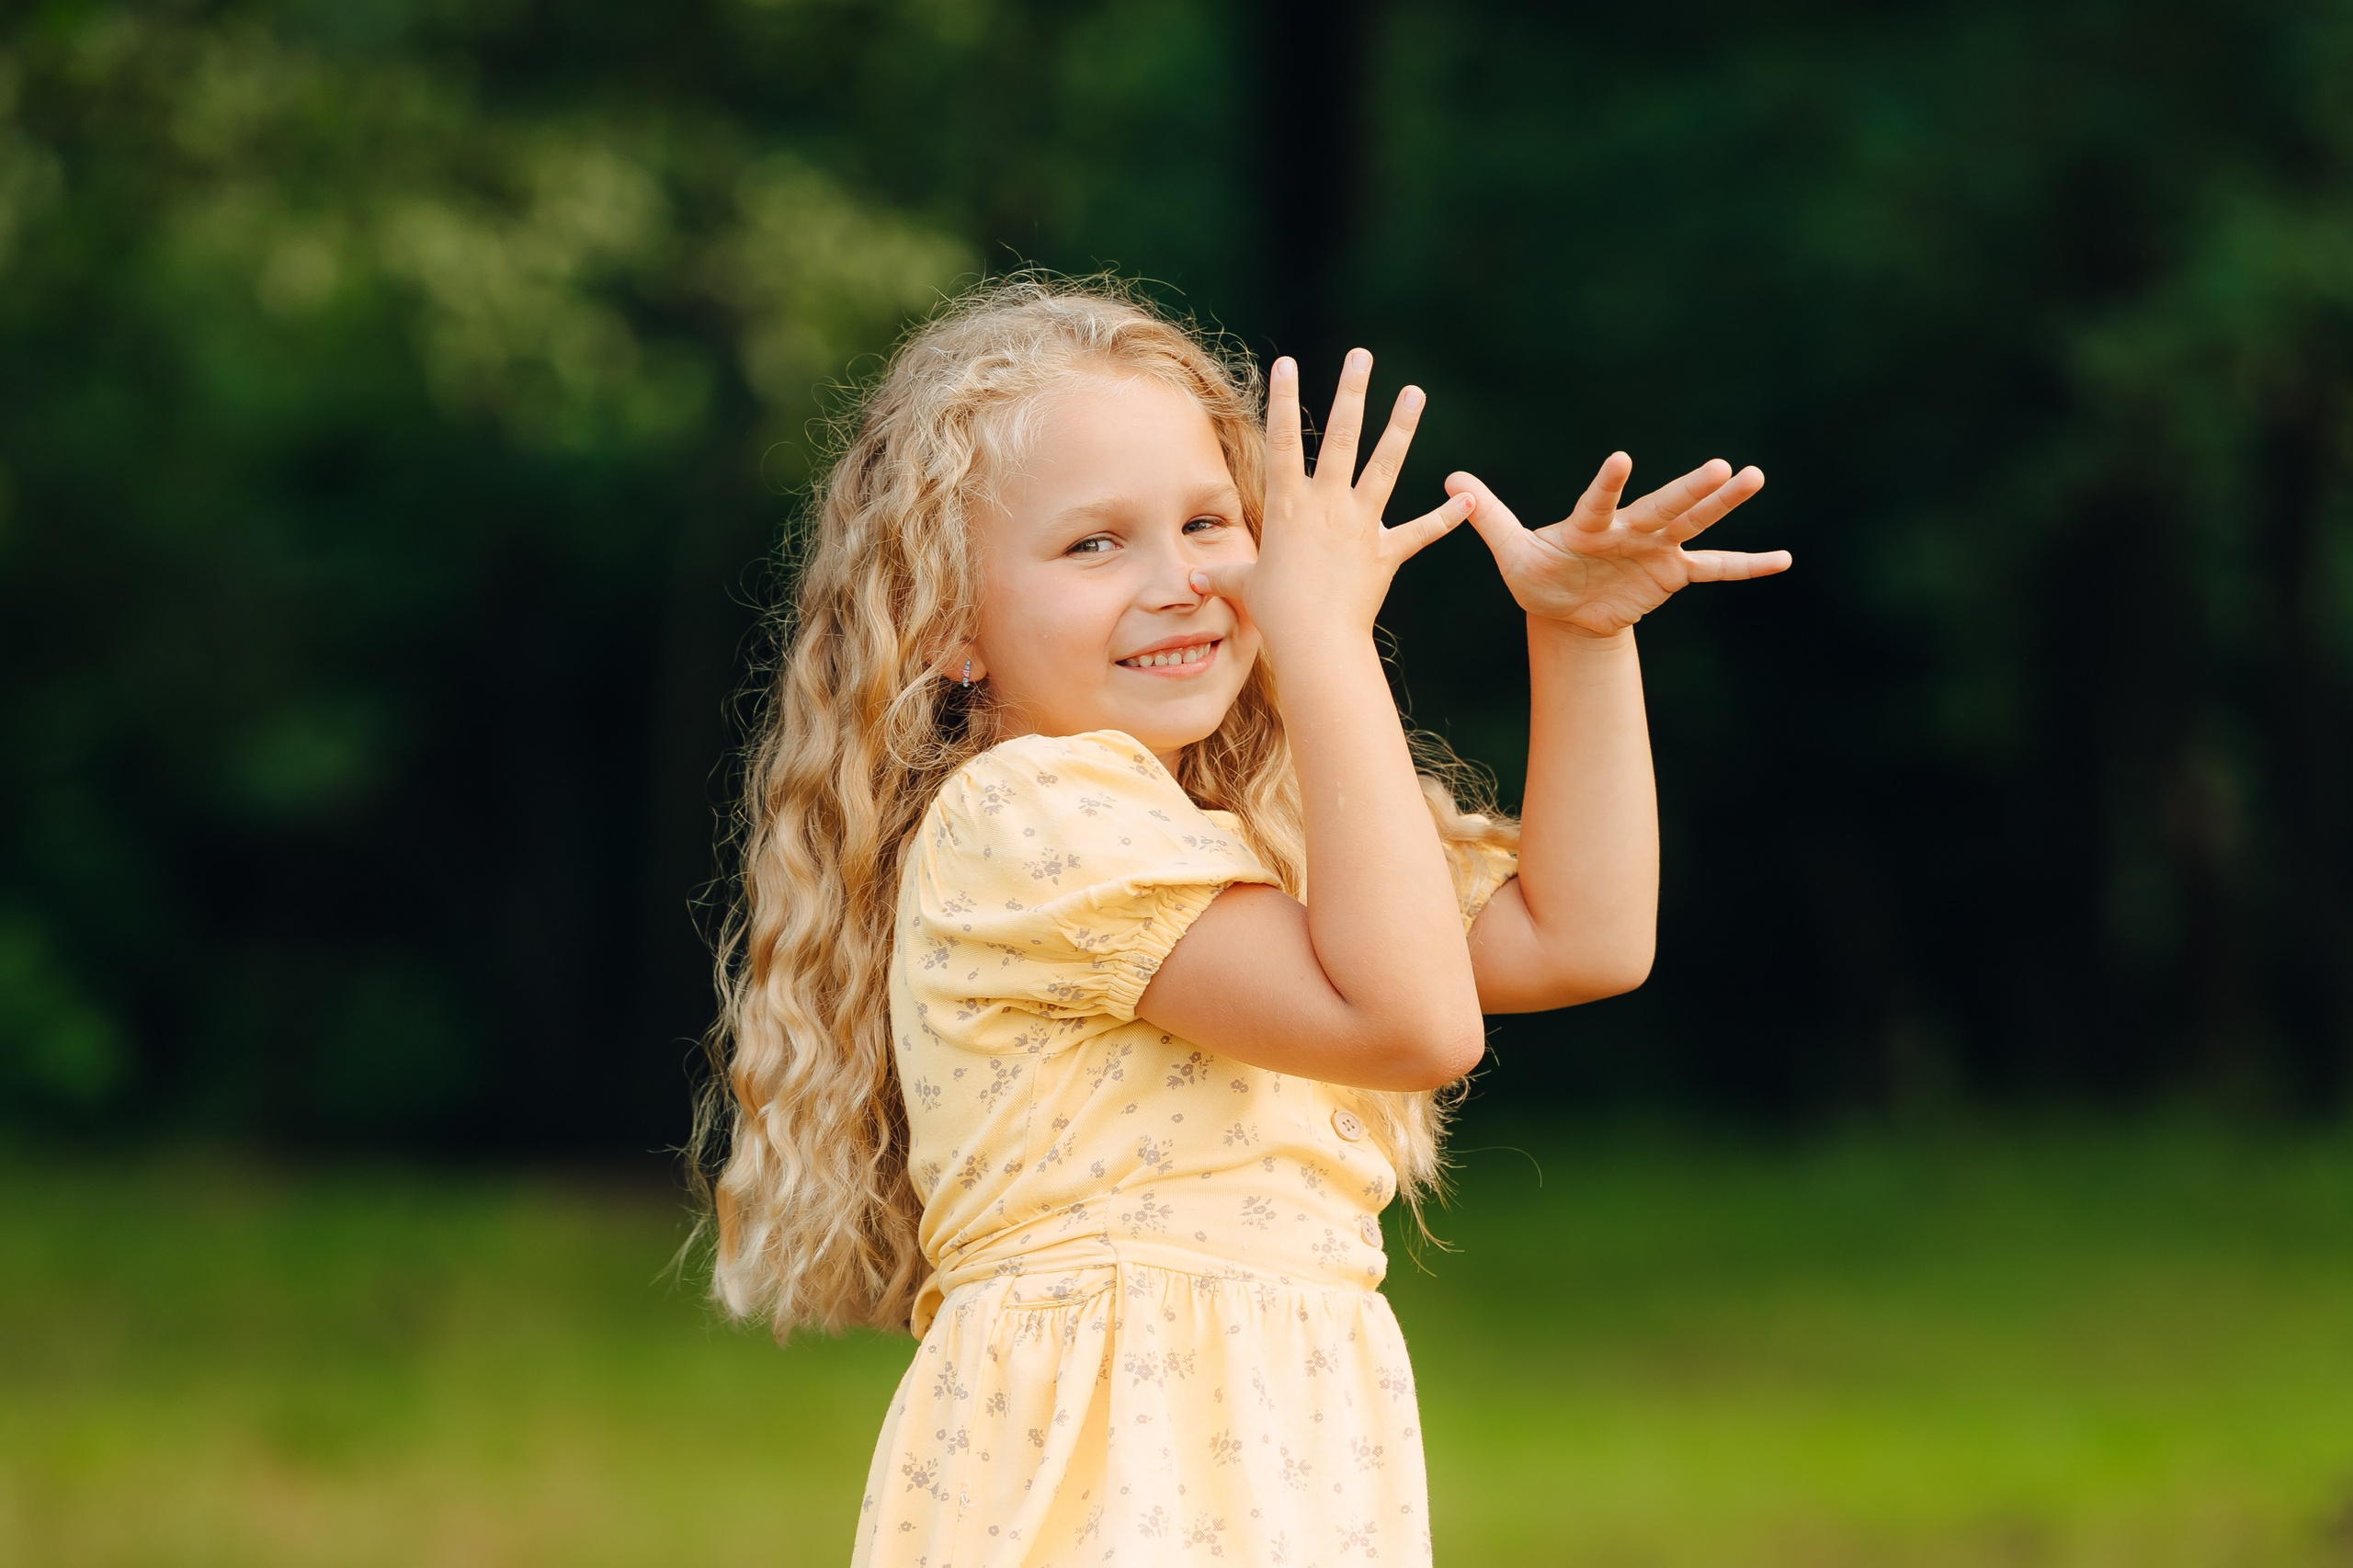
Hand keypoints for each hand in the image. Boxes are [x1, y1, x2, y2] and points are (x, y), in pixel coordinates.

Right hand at [1190, 350, 1474, 654]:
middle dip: (1351, 392)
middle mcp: (1327, 505)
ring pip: (1385, 466)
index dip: (1284, 400)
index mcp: (1289, 506)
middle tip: (1362, 355)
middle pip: (1342, 437)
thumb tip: (1194, 582)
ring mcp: (1360, 525)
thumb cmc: (1274, 612)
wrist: (1315, 640)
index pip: (1284, 441)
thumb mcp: (1243, 586)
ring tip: (1416, 392)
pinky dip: (1446, 517)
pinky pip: (1421, 532)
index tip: (1287, 363)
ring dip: (1401, 427)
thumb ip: (1223, 575)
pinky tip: (1469, 498)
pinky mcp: (1386, 552)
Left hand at [1447, 454, 1787, 636]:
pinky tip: (1784, 559)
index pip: (1600, 500)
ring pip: (1694, 523)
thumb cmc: (1535, 574)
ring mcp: (1655, 549)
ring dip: (1723, 504)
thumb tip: (1450, 481)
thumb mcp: (1510, 549)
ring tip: (1754, 476)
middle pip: (1664, 507)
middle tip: (1724, 466)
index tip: (1622, 460)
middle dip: (1692, 490)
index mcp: (1589, 523)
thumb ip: (1486, 516)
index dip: (1608, 483)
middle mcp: (1629, 529)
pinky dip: (1748, 565)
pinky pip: (1715, 569)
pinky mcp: (1672, 573)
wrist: (1563, 607)